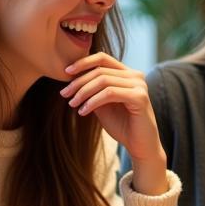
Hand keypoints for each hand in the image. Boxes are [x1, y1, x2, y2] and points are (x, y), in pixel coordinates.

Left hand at [60, 53, 167, 193]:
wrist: (140, 146)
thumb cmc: (122, 126)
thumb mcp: (103, 105)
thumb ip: (93, 90)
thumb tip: (72, 79)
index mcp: (128, 74)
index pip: (103, 58)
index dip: (83, 62)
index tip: (66, 72)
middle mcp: (136, 76)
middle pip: (100, 71)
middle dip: (78, 82)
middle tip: (64, 94)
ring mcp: (139, 85)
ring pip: (103, 81)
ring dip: (83, 92)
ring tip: (73, 104)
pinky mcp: (140, 97)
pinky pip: (109, 93)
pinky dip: (93, 101)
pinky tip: (83, 111)